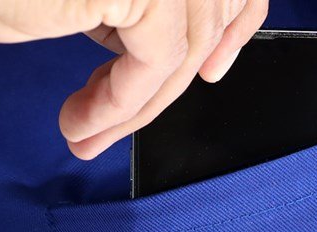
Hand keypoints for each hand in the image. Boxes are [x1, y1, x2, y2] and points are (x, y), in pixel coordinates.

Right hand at [0, 0, 268, 158]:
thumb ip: (125, 6)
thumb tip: (152, 43)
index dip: (234, 22)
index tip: (216, 70)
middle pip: (204, 12)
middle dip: (167, 85)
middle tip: (115, 128)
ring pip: (182, 44)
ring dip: (135, 106)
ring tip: (85, 134)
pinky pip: (156, 60)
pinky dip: (122, 103)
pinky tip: (82, 122)